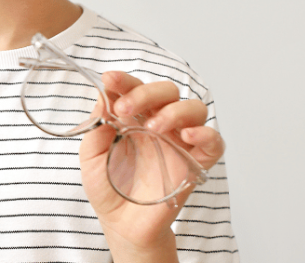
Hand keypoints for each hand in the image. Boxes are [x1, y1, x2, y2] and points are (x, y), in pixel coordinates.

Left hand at [79, 71, 225, 261]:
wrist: (122, 225)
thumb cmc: (108, 189)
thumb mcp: (91, 157)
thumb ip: (96, 129)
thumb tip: (103, 101)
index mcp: (134, 117)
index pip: (135, 88)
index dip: (125, 80)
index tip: (110, 80)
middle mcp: (159, 124)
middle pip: (166, 91)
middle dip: (147, 93)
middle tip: (126, 108)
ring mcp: (179, 142)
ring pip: (193, 109)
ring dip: (174, 110)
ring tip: (154, 127)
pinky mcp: (195, 164)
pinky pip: (213, 142)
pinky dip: (205, 133)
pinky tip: (188, 135)